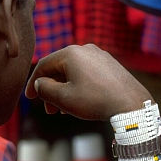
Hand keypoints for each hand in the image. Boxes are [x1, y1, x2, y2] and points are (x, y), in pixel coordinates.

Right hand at [25, 44, 152, 119]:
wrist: (131, 104)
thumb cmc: (96, 101)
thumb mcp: (64, 98)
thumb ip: (45, 89)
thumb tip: (40, 83)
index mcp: (70, 53)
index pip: (44, 66)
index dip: (33, 83)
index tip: (29, 98)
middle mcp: (85, 49)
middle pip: (60, 69)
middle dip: (52, 90)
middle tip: (49, 110)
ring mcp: (100, 56)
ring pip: (74, 72)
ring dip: (65, 90)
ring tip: (64, 110)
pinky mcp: (111, 65)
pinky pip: (88, 73)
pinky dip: (79, 86)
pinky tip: (80, 102)